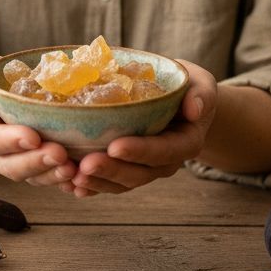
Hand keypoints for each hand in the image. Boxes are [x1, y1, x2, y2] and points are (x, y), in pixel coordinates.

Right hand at [0, 54, 78, 187]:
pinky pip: (48, 178)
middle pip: (11, 165)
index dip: (9, 141)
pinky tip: (81, 178)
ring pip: (32, 177)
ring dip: (52, 174)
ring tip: (73, 168)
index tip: (32, 137)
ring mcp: (15, 163)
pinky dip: (64, 181)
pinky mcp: (36, 167)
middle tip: (59, 154)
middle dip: (36, 162)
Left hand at [66, 59, 217, 197]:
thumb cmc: (187, 87)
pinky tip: (69, 186)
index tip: (115, 146)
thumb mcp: (200, 83)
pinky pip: (110, 184)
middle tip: (84, 165)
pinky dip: (91, 187)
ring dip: (97, 183)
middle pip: (138, 173)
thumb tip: (193, 109)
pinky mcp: (128, 170)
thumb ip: (201, 94)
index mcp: (185, 142)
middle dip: (111, 171)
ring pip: (122, 184)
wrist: (180, 102)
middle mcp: (165, 162)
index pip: (163, 150)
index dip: (140, 151)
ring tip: (72, 176)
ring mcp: (146, 169)